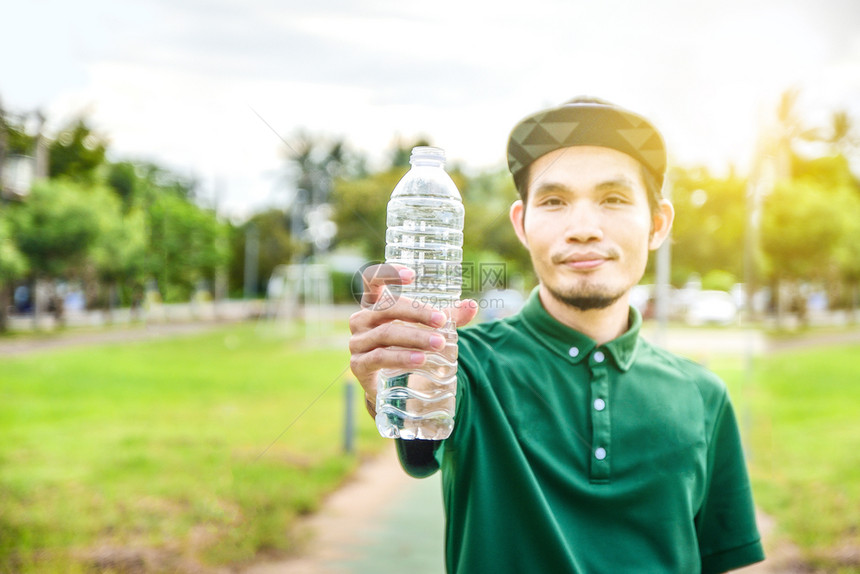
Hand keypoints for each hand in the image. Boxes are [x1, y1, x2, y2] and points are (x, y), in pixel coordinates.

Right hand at [348, 263, 477, 411]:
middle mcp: (361, 319)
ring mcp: (357, 342)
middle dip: (416, 313)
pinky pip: (380, 357)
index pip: (372, 279)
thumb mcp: (423, 327)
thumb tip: (472, 305)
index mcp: (374, 303)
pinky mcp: (358, 364)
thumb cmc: (403, 345)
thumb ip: (447, 315)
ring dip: (415, 338)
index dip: (387, 273)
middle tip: (441, 322)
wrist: (386, 384)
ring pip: (386, 334)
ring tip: (438, 344)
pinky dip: (401, 357)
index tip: (412, 275)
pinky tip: (420, 360)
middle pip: (386, 308)